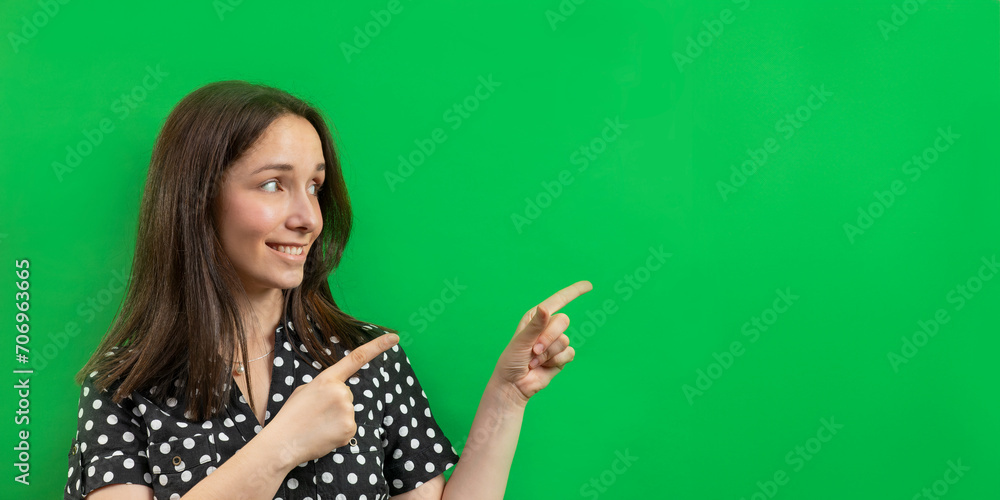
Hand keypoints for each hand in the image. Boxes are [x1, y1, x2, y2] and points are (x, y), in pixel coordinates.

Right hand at [265, 332, 399, 465]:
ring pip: (349, 411)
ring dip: (337, 418)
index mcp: (328, 379)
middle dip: (336, 402)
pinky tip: (324, 434)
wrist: (282, 442)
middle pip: (348, 394)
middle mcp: (341, 392)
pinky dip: (339, 431)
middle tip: (316, 413)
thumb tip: (340, 392)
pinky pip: (349, 427)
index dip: (378, 346)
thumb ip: (326, 386)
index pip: (357, 358)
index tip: (395, 337)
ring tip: (318, 424)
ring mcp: (347, 410)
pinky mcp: (350, 428)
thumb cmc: (291, 416)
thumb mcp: (305, 391)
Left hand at [492, 280, 592, 405]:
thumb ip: (535, 326)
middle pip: (563, 321)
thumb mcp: (520, 341)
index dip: (574, 292)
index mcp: (536, 317)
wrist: (514, 384)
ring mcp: (555, 342)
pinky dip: (555, 362)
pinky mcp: (561, 357)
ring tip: (534, 361)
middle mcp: (547, 327)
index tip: (589, 285)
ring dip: (548, 354)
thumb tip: (546, 309)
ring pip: (565, 340)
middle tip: (534, 351)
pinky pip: (569, 353)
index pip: (558, 300)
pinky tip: (544, 367)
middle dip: (548, 338)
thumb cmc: (511, 360)